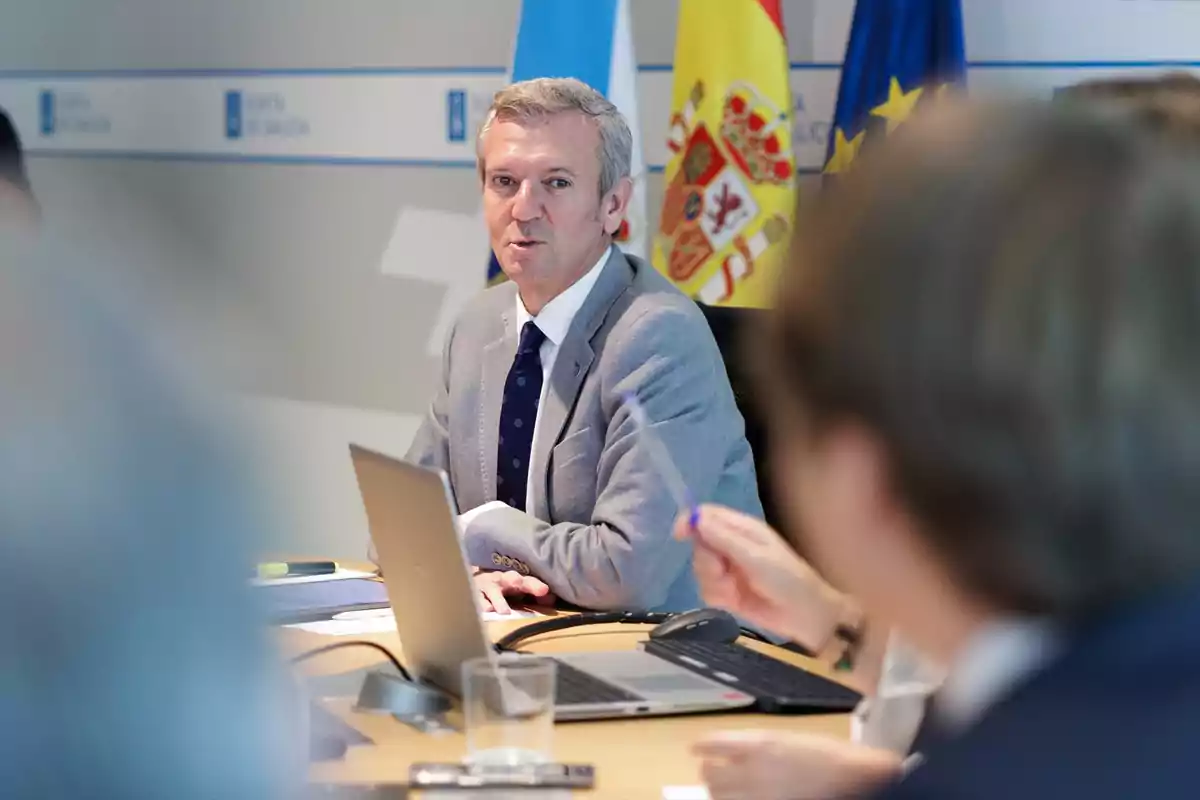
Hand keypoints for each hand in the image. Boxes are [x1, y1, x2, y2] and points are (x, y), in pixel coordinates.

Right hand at [472, 568, 553, 613]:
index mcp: (516, 579)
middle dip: (516, 581)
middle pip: (511, 579)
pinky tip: (486, 610)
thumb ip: (535, 594)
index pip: (528, 581)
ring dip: (499, 600)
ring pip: (493, 590)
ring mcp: (487, 586)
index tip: (544, 591)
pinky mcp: (474, 594)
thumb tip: (551, 600)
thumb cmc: (503, 587)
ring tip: (504, 611)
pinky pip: (477, 599)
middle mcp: (502, 580)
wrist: (473, 578)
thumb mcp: (519, 589)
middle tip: (520, 584)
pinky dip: (481, 604)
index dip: (536, 585)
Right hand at [675, 504, 848, 648]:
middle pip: (699, 544)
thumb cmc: (787, 580)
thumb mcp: (756, 557)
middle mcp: (731, 546)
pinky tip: (734, 602)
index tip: (679, 535)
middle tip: (725, 573)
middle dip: (707, 562)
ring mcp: (728, 569)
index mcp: (741, 529)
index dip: (690, 522)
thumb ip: (725, 539)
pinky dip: (717, 597)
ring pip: (700, 569)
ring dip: (714, 582)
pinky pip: (706, 590)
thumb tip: (695, 519)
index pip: (707, 515)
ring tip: (734, 590)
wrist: (805, 616)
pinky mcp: (726, 592)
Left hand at [694, 730, 902, 799]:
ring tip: (725, 791)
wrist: (854, 780)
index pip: (713, 744)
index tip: (695, 749)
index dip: (701, 746)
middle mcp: (753, 771)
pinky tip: (742, 799)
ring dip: (720, 794)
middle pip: (710, 774)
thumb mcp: (788, 740)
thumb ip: (758, 747)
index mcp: (759, 745)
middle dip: (710, 773)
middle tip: (712, 773)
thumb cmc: (827, 756)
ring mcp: (758, 796)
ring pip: (719, 798)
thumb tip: (735, 754)